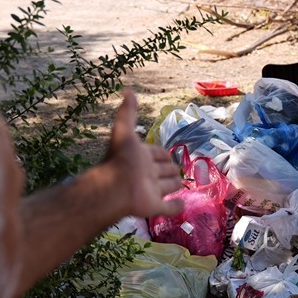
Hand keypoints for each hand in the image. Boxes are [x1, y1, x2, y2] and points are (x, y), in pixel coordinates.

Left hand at [106, 91, 183, 218]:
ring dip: (174, 185)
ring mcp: (151, 191)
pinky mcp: (155, 207)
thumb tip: (127, 89)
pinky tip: (182, 204)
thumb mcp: (124, 131)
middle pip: (164, 170)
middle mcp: (147, 174)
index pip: (157, 153)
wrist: (115, 187)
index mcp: (141, 157)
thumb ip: (127, 112)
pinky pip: (169, 208)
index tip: (168, 154)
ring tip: (180, 184)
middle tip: (176, 170)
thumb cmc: (121, 159)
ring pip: (168, 187)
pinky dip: (176, 207)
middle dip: (170, 169)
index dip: (162, 153)